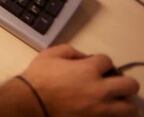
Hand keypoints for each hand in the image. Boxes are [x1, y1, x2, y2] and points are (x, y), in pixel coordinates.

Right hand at [21, 44, 138, 116]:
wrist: (30, 103)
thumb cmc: (38, 77)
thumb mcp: (50, 54)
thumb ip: (70, 51)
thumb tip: (84, 57)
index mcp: (88, 70)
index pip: (108, 61)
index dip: (100, 62)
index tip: (93, 66)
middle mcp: (100, 89)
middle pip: (130, 84)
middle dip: (123, 82)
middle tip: (112, 84)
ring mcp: (100, 109)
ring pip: (129, 107)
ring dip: (124, 102)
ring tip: (114, 101)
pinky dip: (113, 114)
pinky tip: (104, 110)